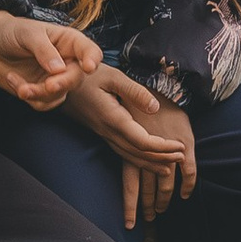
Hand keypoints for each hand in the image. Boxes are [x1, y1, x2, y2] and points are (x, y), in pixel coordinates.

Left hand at [0, 10, 102, 106]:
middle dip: (63, 83)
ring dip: (40, 94)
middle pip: (76, 78)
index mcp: (69, 42)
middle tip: (49, 86)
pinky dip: (28, 95)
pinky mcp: (41, 92)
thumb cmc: (12, 32)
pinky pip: (42, 103)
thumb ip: (43, 49)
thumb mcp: (27, 34)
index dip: (92, 59)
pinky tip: (13, 80)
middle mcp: (66, 62)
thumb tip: (59, 69)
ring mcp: (55, 79)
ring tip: (21, 87)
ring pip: (59, 95)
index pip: (90, 51)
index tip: (88, 67)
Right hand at [67, 62, 198, 216]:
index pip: (141, 141)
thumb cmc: (87, 75)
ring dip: (151, 163)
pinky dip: (138, 160)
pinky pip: (122, 152)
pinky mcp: (102, 133)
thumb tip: (156, 108)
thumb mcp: (113, 76)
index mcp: (112, 118)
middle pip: (137, 153)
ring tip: (172, 166)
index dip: (162, 148)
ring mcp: (103, 134)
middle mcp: (107, 131)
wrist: (58, 82)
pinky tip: (148, 160)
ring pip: (129, 157)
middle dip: (162, 158)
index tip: (180, 146)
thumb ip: (135, 92)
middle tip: (183, 157)